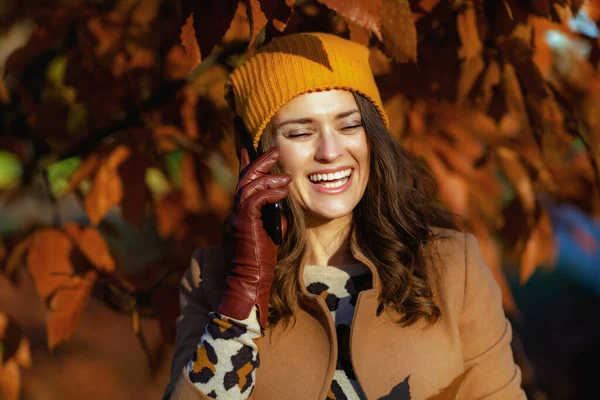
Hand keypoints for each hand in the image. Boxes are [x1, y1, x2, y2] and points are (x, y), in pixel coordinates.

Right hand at [217, 147, 290, 328]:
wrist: (250, 279)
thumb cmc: (261, 261)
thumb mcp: (271, 232)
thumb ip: (273, 215)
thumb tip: (281, 201)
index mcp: (240, 212)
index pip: (243, 183)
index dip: (246, 165)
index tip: (249, 150)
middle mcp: (235, 211)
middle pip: (245, 178)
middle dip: (260, 162)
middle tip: (275, 151)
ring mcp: (237, 216)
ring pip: (249, 185)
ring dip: (270, 177)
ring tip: (287, 176)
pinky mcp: (244, 221)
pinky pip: (257, 198)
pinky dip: (271, 192)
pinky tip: (284, 190)